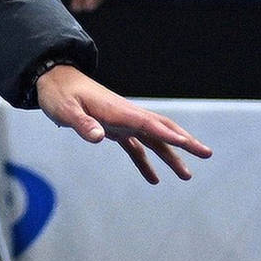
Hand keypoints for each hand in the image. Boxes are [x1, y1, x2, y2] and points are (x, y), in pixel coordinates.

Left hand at [34, 64, 211, 183]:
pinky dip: (146, 162)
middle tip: (206, 154)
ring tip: (187, 176)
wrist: (53, 80)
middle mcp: (125, 115)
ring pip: (154, 139)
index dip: (170, 135)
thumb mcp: (66, 110)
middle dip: (185, 141)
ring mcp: (122, 121)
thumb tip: (98, 138)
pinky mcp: (114, 128)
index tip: (190, 144)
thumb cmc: (58, 95)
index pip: (149, 124)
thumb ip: (82, 124)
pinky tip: (153, 179)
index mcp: (118, 111)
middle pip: (162, 128)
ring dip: (171, 156)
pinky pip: (136, 147)